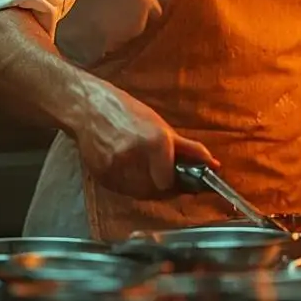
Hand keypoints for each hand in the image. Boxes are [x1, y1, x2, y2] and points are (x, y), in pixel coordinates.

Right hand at [73, 84, 214, 198]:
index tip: (181, 182)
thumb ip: (188, 149)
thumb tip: (213, 165)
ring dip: (146, 187)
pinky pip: (122, 190)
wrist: (87, 107)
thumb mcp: (160, 126)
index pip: (169, 183)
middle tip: (164, 176)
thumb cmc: (125, 111)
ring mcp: (115, 168)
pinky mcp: (101, 176)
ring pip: (138, 193)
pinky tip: (127, 168)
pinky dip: (129, 185)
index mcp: (155, 142)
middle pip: (154, 191)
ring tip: (143, 169)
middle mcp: (135, 157)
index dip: (176, 186)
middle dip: (163, 187)